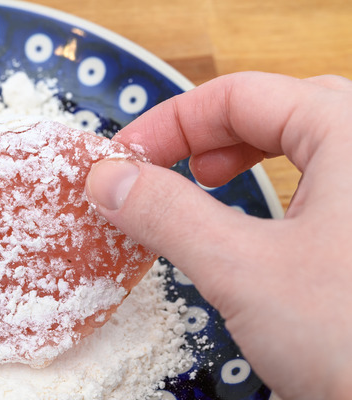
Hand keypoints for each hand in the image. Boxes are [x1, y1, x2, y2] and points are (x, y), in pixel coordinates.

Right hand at [85, 71, 351, 399]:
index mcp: (351, 134)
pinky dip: (277, 190)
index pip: (240, 95)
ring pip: (307, 145)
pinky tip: (258, 225)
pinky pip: (325, 186)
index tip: (122, 161)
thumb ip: (168, 215)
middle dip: (207, 134)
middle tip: (162, 168)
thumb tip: (107, 179)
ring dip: (244, 156)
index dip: (168, 123)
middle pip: (278, 108)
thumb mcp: (243, 271)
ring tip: (205, 182)